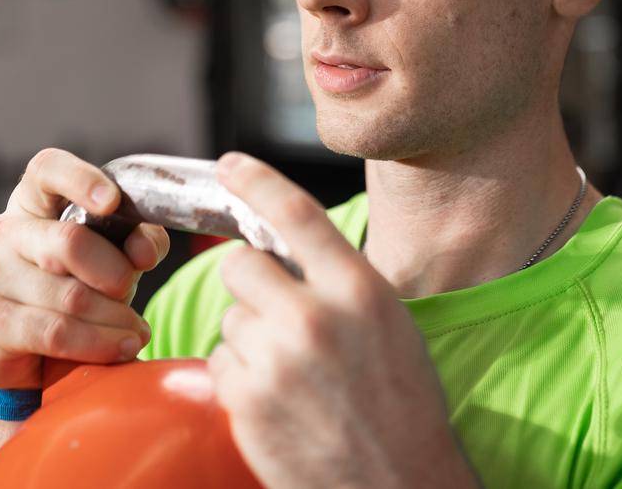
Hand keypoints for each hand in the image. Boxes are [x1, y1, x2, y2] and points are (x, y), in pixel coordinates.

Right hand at [0, 148, 170, 390]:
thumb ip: (137, 239)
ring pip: (69, 296)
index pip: (48, 169)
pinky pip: (55, 332)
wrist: (29, 349)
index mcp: (31, 200)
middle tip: (131, 290)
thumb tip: (144, 250)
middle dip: (116, 273)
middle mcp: (1, 232)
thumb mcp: (112, 253)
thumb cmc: (74, 283)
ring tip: (138, 332)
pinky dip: (98, 342)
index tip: (111, 202)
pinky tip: (120, 347)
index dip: (80, 180)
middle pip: (69, 242)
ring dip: (115, 318)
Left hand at [208, 153, 478, 488]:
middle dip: (251, 282)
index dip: (257, 180)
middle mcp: (314, 318)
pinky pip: (219, 362)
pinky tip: (278, 399)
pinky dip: (240, 377)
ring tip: (293, 371)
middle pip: (240, 263)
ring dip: (249, 337)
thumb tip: (285, 243)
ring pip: (230, 316)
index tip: (230, 164)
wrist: (401, 481)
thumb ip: (340, 279)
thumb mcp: (389, 320)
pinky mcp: (247, 403)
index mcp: (359, 289)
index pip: (296, 213)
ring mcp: (275, 362)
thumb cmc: (402, 399)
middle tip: (279, 312)